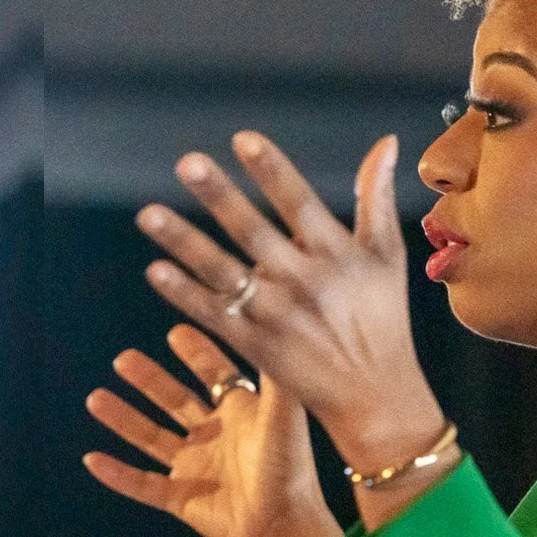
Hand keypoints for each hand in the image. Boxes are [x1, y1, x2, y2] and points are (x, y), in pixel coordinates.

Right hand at [82, 323, 335, 536]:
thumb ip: (275, 375)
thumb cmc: (290, 470)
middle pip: (175, 401)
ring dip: (123, 419)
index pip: (214, 376)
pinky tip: (92, 458)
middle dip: (149, 380)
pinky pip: (143, 485)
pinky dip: (118, 475)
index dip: (196, 354)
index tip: (176, 331)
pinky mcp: (182, 500)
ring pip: (151, 438)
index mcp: (241, 415)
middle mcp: (216, 438)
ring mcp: (196, 468)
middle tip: (123, 359)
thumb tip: (272, 330)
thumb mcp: (284, 415)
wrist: (284, 528)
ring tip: (96, 398)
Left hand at [134, 131, 446, 471]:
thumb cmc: (382, 315)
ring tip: (148, 214)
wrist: (374, 396)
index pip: (300, 204)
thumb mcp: (387, 255)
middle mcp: (306, 283)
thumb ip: (377, 197)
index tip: (243, 140)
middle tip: (188, 163)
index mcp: (338, 255)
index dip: (273, 172)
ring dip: (184, 243)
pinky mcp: (256, 346)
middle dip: (220, 197)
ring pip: (223, 273)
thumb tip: (387, 140)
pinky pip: (214, 315)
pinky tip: (156, 270)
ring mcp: (277, 317)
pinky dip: (185, 295)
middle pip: (254, 233)